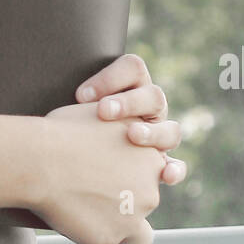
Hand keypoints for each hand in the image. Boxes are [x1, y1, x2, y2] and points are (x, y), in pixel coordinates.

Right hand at [39, 101, 164, 243]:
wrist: (40, 159)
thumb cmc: (63, 131)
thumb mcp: (104, 115)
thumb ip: (122, 127)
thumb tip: (120, 130)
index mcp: (152, 159)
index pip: (155, 175)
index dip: (134, 176)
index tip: (112, 176)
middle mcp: (150, 191)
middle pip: (145, 206)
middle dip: (125, 205)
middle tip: (93, 194)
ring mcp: (131, 219)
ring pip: (133, 237)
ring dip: (115, 229)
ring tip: (86, 217)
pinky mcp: (108, 239)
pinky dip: (90, 240)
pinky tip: (72, 225)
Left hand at [76, 53, 188, 187]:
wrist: (71, 163)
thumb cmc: (67, 131)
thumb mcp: (69, 112)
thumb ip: (73, 103)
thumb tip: (70, 102)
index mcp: (131, 85)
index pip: (132, 68)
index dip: (110, 78)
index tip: (80, 96)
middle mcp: (149, 108)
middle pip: (153, 96)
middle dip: (129, 102)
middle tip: (104, 111)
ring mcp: (158, 136)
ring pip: (170, 129)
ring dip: (153, 132)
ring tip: (132, 136)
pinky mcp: (160, 166)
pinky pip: (176, 167)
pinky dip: (175, 170)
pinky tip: (166, 175)